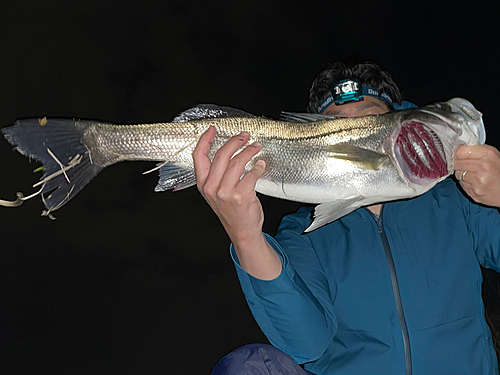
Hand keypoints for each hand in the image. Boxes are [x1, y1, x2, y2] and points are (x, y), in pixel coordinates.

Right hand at [193, 126, 265, 243]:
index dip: (205, 139)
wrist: (242, 231)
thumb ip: (217, 175)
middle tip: (245, 136)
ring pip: (237, 161)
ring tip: (256, 147)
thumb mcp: (216, 193)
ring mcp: (225, 192)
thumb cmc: (231, 211)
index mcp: (203, 184)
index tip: (213, 129)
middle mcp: (211, 188)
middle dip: (235, 141)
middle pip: (222, 155)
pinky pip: (251, 174)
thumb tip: (228, 151)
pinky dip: (258, 167)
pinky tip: (260, 165)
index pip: (199, 156)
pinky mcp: (241, 196)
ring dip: (249, 151)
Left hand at [454, 144, 499, 207]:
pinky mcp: (474, 191)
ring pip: (458, 174)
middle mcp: (483, 167)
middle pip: (457, 163)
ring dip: (462, 174)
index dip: (458, 153)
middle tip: (466, 165)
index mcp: (488, 155)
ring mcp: (478, 181)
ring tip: (473, 174)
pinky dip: (465, 183)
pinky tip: (475, 182)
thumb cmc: (499, 171)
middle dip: (459, 164)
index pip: (460, 152)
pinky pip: (462, 185)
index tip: (459, 155)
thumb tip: (458, 149)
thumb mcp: (492, 155)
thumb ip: (476, 150)